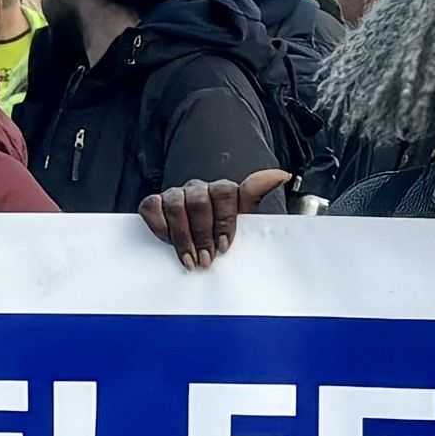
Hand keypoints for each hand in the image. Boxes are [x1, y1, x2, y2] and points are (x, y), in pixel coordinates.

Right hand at [142, 168, 292, 269]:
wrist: (193, 239)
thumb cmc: (220, 231)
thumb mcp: (242, 220)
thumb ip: (256, 198)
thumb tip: (281, 175)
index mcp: (222, 190)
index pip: (225, 193)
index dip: (224, 220)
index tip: (225, 246)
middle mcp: (198, 188)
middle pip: (199, 202)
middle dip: (203, 236)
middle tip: (205, 260)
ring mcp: (175, 194)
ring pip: (176, 206)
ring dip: (183, 238)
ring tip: (189, 260)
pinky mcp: (155, 203)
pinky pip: (152, 207)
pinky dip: (160, 227)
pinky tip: (168, 243)